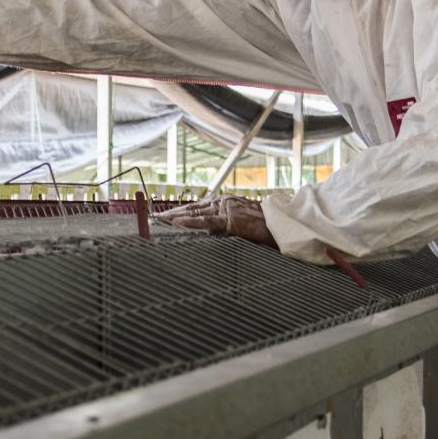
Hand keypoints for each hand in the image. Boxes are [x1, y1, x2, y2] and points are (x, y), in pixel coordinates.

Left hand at [156, 196, 276, 246]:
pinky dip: (190, 223)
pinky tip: (176, 223)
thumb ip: (228, 226)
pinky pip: (206, 222)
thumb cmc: (267, 226)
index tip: (163, 217)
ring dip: (174, 217)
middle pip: (191, 209)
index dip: (179, 212)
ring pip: (195, 213)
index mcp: (225, 204)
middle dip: (171, 214)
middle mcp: (223, 203)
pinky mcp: (231, 220)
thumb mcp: (244, 224)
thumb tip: (213, 235)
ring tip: (158, 222)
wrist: (285, 224)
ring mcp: (226, 209)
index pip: (197, 208)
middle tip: (152, 219)